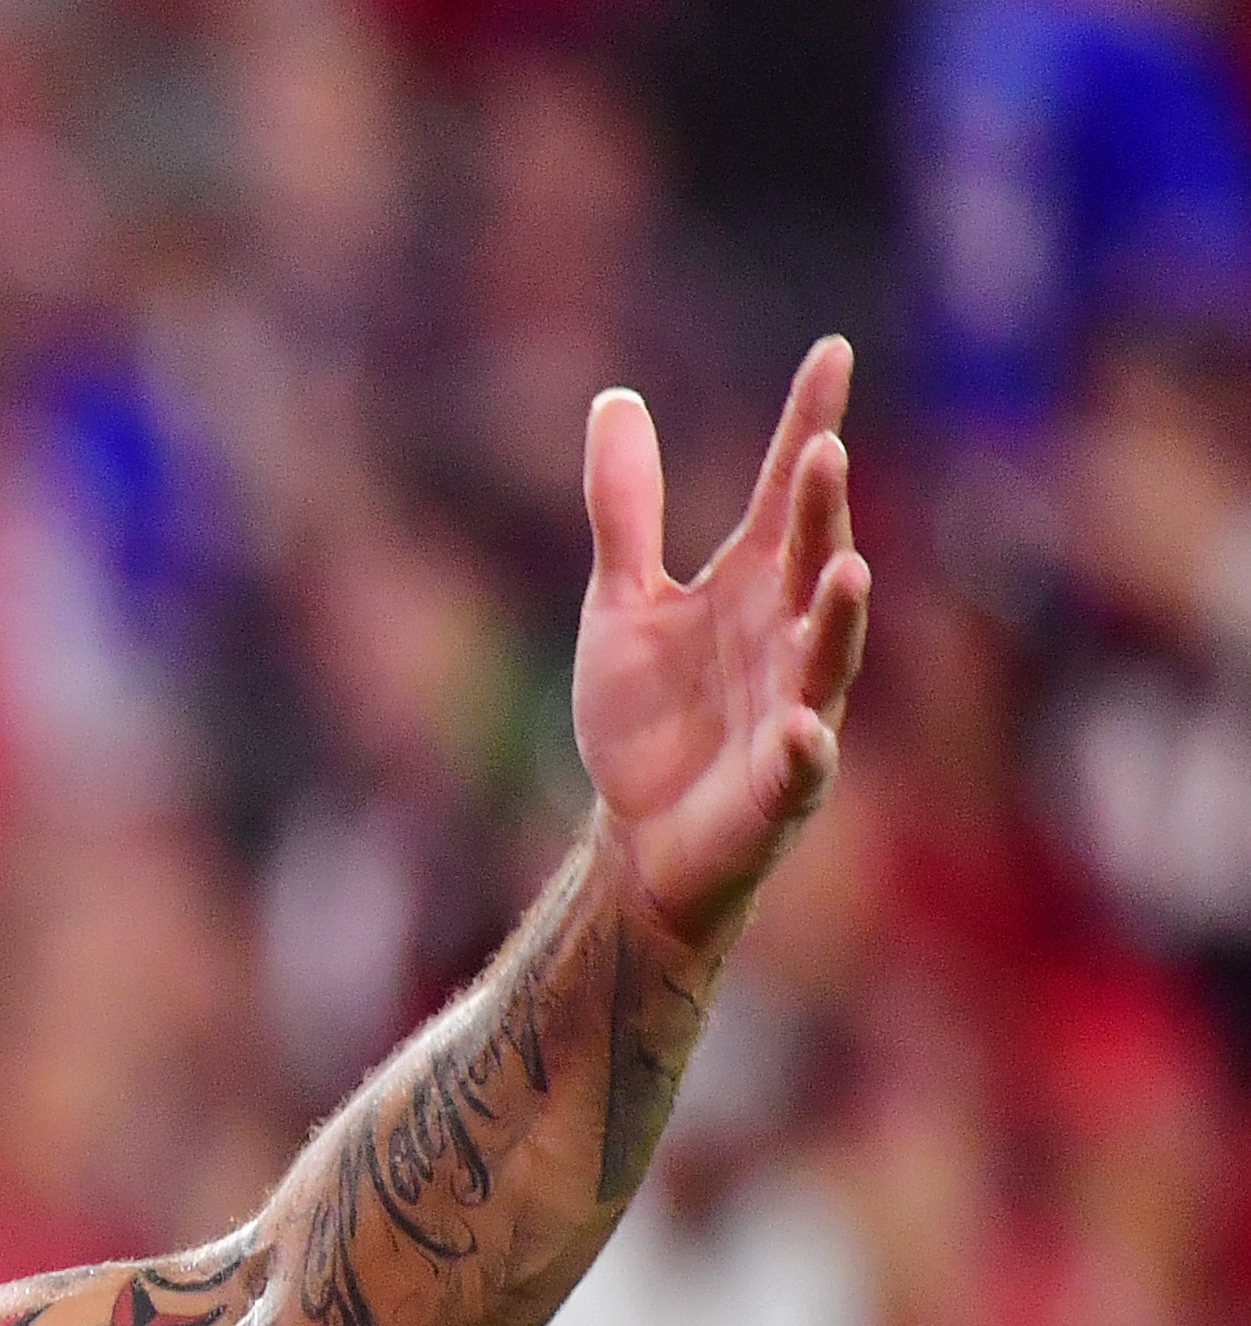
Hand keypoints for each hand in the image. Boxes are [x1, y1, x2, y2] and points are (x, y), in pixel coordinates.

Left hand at [574, 337, 872, 947]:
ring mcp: (796, 706)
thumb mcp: (621, 603)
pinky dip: (807, 748)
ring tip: (847, 568)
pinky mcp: (783, 785)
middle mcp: (786, 633)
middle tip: (821, 453)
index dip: (808, 424)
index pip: (785, 493)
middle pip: (810, 561)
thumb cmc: (649, 718)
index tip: (832, 353)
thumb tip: (615, 397)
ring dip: (839, 616)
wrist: (640, 835)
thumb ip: (626, 510)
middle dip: (819, 514)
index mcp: (751, 584)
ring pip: (828, 654)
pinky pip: (803, 765)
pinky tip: (806, 729)